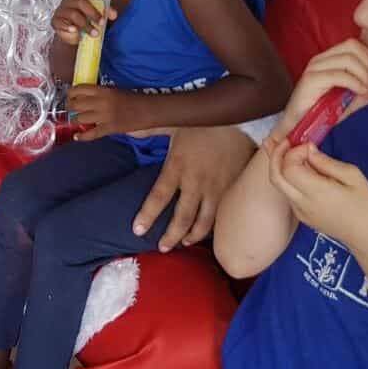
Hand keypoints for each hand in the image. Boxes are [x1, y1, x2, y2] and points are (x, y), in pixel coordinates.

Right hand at [52, 0, 117, 45]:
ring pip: (73, 14)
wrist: (75, 35)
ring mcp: (60, 10)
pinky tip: (75, 31)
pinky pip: (61, 23)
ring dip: (86, 25)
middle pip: (79, 2)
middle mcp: (67, 0)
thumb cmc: (86, 19)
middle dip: (92, 12)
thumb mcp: (97, 14)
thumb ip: (105, 11)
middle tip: (102, 22)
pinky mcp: (55, 21)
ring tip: (95, 33)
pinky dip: (69, 27)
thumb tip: (114, 14)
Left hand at [67, 85, 146, 140]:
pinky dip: (82, 136)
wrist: (148, 109)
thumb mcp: (113, 90)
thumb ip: (99, 93)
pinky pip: (91, 134)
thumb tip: (83, 97)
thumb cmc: (133, 98)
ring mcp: (105, 116)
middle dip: (69, 108)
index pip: (78, 89)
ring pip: (80, 119)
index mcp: (102, 90)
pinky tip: (77, 136)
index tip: (69, 97)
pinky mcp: (109, 128)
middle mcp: (101, 102)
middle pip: (76, 105)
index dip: (70, 94)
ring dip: (75, 121)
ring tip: (75, 121)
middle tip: (70, 110)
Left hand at [133, 125, 253, 251]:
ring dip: (192, 236)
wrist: (241, 120)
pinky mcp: (231, 191)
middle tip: (162, 247)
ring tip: (184, 243)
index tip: (137, 230)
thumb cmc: (203, 122)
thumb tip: (125, 127)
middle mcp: (196, 182)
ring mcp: (215, 189)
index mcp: (178, 166)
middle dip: (171, 236)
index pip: (159, 196)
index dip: (148, 216)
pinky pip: (221, 216)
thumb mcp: (173, 123)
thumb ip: (148, 128)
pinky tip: (207, 232)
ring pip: (204, 222)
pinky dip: (213, 228)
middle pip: (182, 218)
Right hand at [260, 39, 367, 158]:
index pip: (352, 44)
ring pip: (348, 59)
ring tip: (364, 89)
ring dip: (362, 75)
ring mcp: (314, 68)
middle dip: (366, 64)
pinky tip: (359, 91)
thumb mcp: (348, 103)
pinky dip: (354, 82)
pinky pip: (339, 75)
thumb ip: (364, 94)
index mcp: (328, 59)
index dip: (367, 56)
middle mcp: (320, 59)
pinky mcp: (311, 79)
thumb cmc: (320, 114)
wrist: (297, 126)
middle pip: (352, 46)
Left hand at [266, 143, 367, 252]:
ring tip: (285, 147)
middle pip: (275, 176)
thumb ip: (326, 162)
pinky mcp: (300, 216)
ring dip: (279, 165)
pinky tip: (298, 166)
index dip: (293, 152)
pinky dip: (287, 177)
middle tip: (285, 141)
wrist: (367, 236)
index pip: (289, 168)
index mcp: (317, 192)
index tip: (308, 146)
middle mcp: (302, 203)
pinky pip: (287, 192)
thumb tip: (307, 149)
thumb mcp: (353, 175)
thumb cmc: (365, 204)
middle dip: (275, 155)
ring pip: (279, 184)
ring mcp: (299, 211)